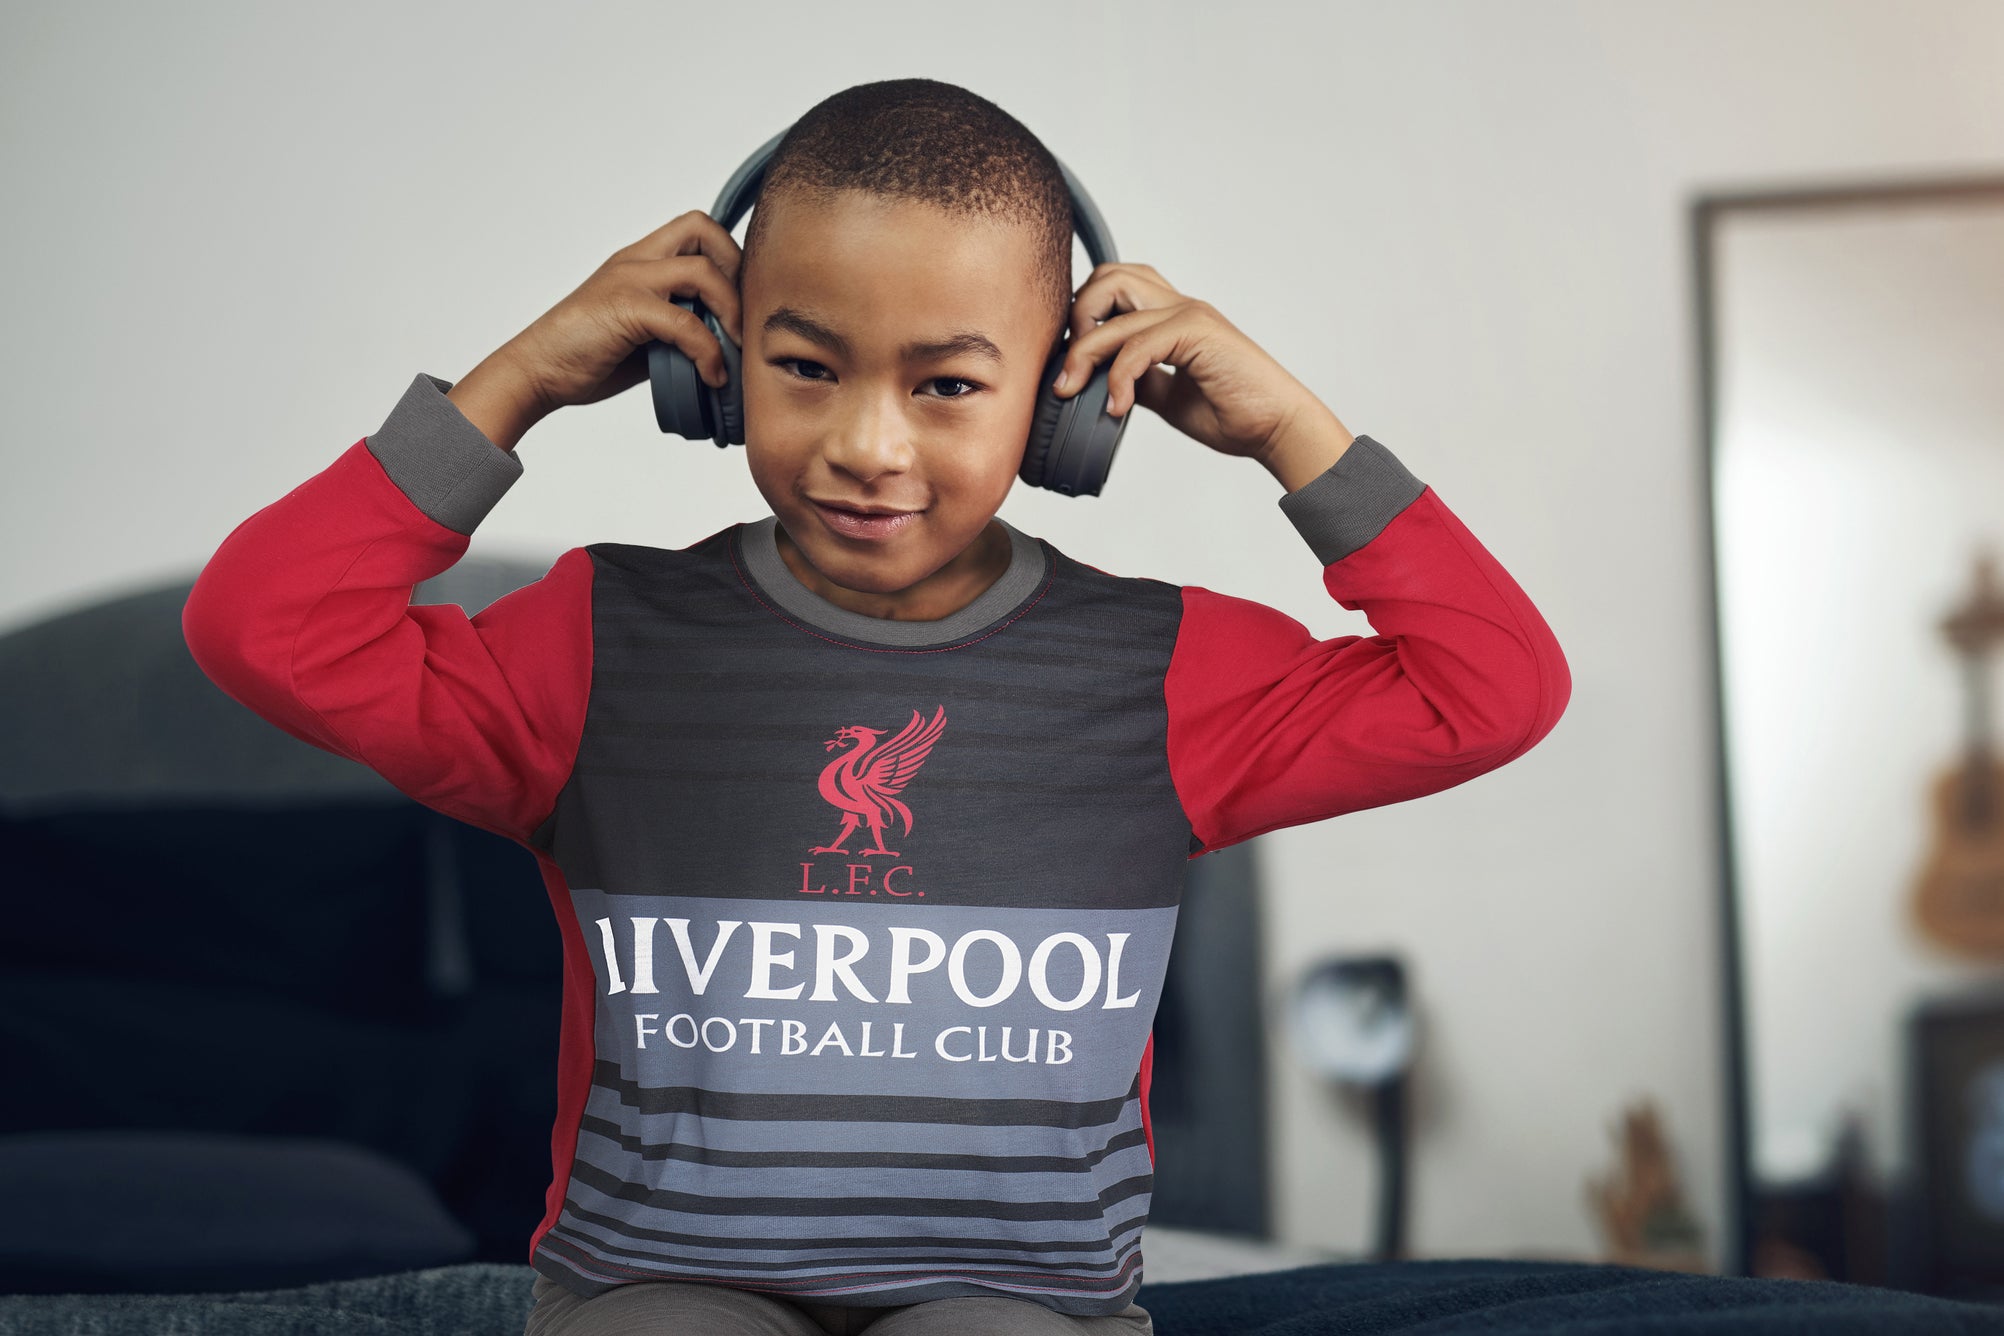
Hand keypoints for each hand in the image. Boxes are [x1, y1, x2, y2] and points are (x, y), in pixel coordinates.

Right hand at [496, 210, 745, 414]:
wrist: (537, 370)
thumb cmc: (588, 355)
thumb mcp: (646, 334)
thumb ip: (681, 326)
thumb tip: (727, 346)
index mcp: (641, 261)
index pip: (697, 229)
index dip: (728, 257)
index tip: (740, 302)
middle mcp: (636, 261)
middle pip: (702, 228)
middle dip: (737, 270)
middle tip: (743, 317)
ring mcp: (629, 280)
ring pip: (702, 271)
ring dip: (732, 311)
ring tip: (736, 348)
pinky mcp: (626, 308)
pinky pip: (686, 322)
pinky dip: (708, 352)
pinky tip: (712, 376)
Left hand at [1050, 263, 1337, 465]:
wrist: (1278, 429)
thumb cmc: (1235, 414)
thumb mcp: (1168, 398)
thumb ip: (1139, 380)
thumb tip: (1102, 381)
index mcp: (1174, 318)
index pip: (1114, 289)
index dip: (1083, 321)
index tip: (1071, 372)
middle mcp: (1180, 307)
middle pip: (1108, 275)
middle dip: (1076, 317)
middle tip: (1072, 371)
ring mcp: (1189, 314)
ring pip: (1113, 297)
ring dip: (1084, 346)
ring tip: (1079, 388)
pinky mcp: (1197, 332)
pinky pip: (1136, 342)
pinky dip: (1117, 377)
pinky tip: (1118, 407)